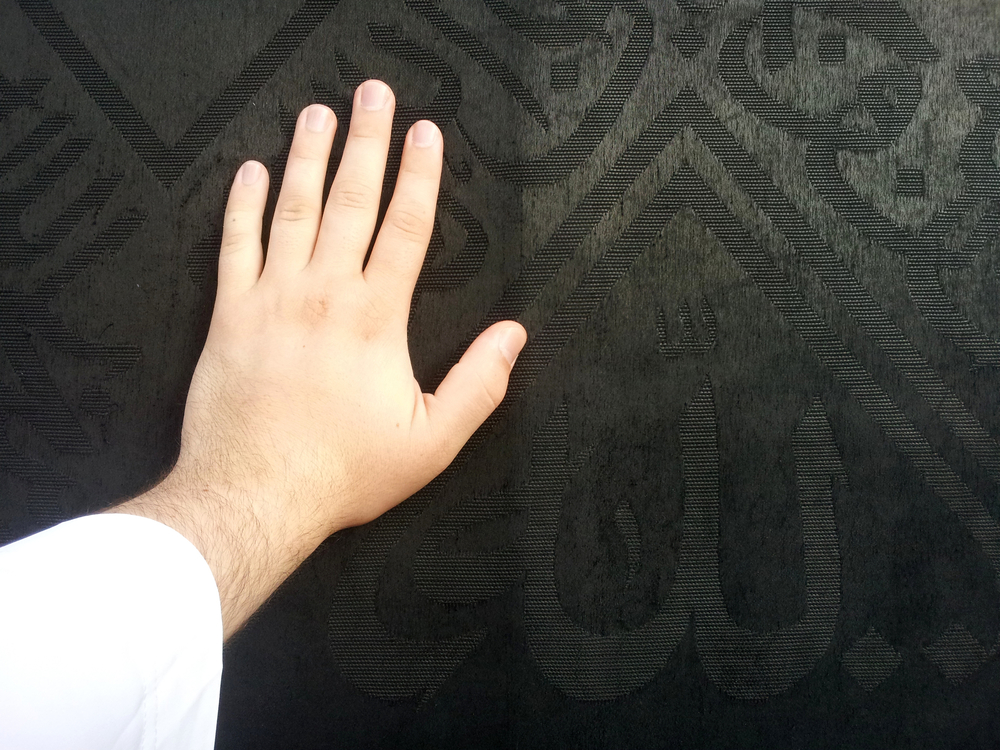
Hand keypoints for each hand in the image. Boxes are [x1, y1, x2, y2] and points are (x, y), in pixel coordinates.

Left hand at [115, 80, 525, 637]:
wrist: (255, 494)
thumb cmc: (345, 471)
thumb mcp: (431, 442)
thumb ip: (479, 385)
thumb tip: (514, 334)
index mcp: (376, 318)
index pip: (406, 228)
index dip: (419, 176)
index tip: (426, 132)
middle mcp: (324, 293)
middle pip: (350, 201)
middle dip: (366, 142)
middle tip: (373, 93)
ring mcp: (272, 298)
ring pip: (292, 210)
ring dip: (306, 157)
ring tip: (316, 112)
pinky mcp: (229, 315)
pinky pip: (234, 245)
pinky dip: (242, 205)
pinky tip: (250, 171)